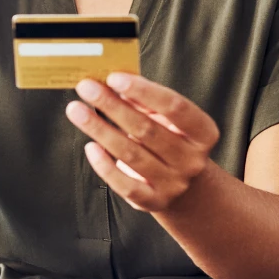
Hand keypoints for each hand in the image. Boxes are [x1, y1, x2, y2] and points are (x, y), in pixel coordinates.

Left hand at [65, 73, 219, 213]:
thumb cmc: (167, 139)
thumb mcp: (164, 118)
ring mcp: (174, 184)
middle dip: (113, 106)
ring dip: (100, 130)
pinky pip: (125, 185)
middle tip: (86, 88)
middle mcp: (192, 160)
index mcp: (203, 132)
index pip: (175, 107)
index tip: (114, 77)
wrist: (184, 185)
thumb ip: (144, 100)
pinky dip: (104, 166)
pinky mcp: (154, 201)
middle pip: (147, 129)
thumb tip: (111, 82)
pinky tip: (90, 147)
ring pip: (131, 155)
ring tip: (76, 110)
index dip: (144, 91)